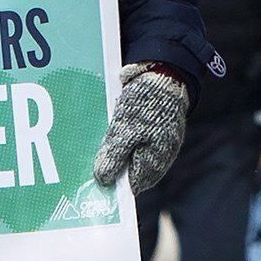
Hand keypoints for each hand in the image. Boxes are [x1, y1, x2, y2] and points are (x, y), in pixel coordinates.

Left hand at [94, 65, 188, 192]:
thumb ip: (114, 158)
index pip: (131, 185)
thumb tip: (103, 179)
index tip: (96, 174)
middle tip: (98, 154)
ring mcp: (162, 145)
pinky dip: (128, 138)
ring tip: (108, 137)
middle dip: (116, 166)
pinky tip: (119, 128)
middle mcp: (162, 158)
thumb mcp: (123, 132)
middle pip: (133, 172)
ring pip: (136, 156)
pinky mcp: (159, 131)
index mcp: (155, 163)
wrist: (163, 75)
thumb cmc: (145, 105)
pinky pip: (140, 142)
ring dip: (120, 150)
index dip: (114, 182)